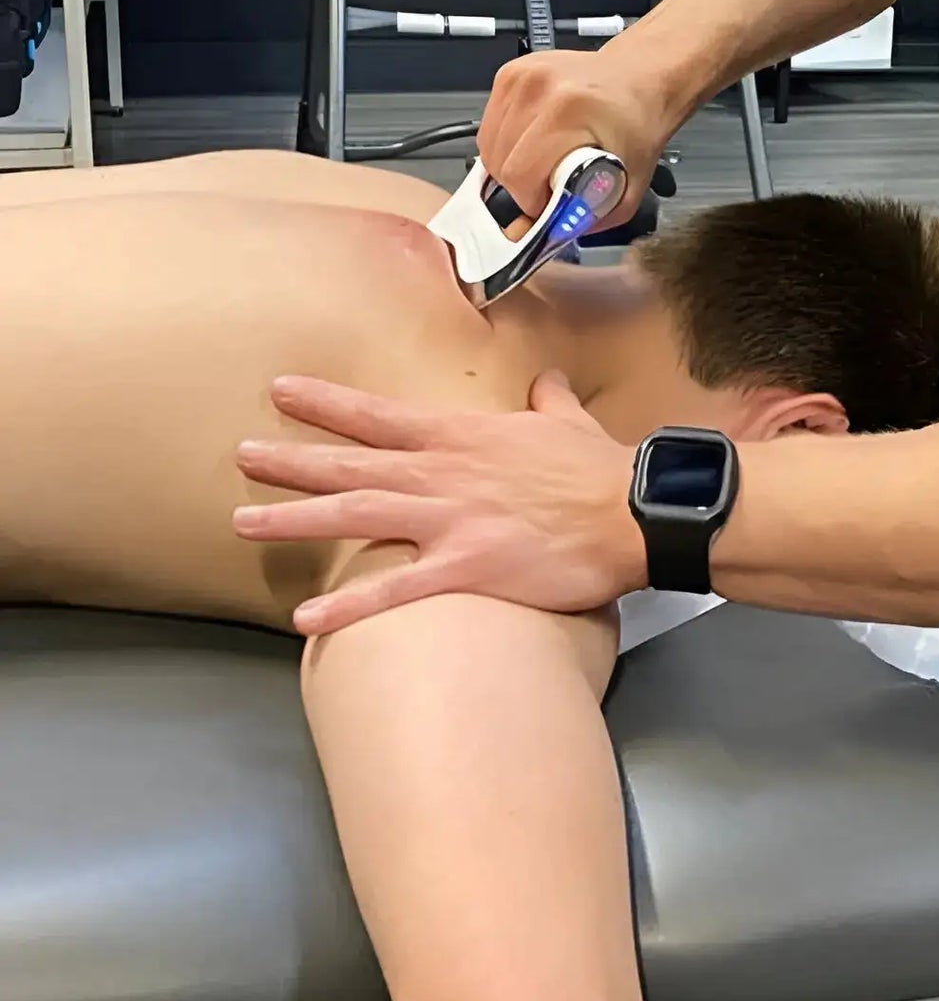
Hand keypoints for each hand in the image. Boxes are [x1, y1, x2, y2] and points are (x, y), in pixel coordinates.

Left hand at [233, 371, 646, 634]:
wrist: (634, 513)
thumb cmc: (601, 470)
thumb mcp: (569, 424)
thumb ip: (548, 401)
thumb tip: (546, 381)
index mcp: (464, 436)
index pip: (381, 416)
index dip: (328, 404)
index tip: (281, 391)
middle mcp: (444, 473)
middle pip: (353, 465)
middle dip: (292, 460)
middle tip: (242, 456)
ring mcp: (451, 520)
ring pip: (357, 516)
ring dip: (297, 519)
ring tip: (244, 523)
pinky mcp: (467, 568)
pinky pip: (395, 589)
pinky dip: (348, 604)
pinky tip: (306, 619)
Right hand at [477, 47, 674, 221]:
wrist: (640, 77)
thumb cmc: (639, 122)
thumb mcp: (630, 182)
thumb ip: (593, 217)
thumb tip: (554, 236)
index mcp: (569, 109)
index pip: (519, 174)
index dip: (530, 201)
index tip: (547, 205)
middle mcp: (539, 87)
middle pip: (499, 161)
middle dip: (520, 187)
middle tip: (547, 187)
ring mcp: (521, 76)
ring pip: (489, 144)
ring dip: (508, 165)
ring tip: (540, 164)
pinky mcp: (510, 73)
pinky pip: (490, 124)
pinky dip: (504, 142)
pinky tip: (531, 143)